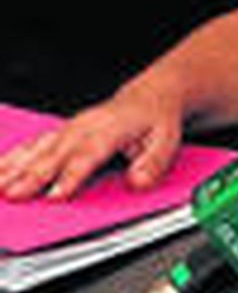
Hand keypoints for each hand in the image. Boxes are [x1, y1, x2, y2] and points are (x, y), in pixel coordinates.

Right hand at [0, 84, 183, 201]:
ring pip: (37, 148)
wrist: (149, 97)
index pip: (88, 155)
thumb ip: (154, 162)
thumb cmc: (156, 119)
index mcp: (110, 128)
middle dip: (31, 175)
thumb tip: (139, 181)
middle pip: (55, 154)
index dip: (71, 176)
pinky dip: (11, 157)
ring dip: (14, 166)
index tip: (56, 195)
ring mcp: (69, 128)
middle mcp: (84, 126)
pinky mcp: (60, 132)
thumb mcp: (168, 140)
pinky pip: (32, 144)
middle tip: (13, 194)